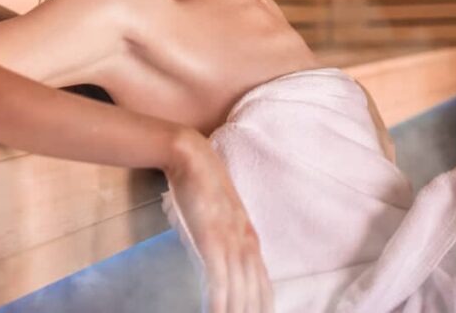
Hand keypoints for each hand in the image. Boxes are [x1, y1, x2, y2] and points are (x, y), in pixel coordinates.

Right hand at [166, 129, 274, 312]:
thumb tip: (217, 262)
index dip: (264, 306)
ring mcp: (231, 240)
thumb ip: (223, 239)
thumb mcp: (218, 217)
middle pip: (256, 292)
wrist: (191, 158)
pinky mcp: (213, 238)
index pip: (263, 283)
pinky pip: (220, 277)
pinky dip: (221, 300)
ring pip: (241, 289)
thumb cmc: (201, 186)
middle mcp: (246, 243)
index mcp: (250, 239)